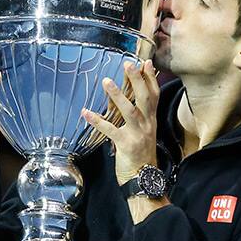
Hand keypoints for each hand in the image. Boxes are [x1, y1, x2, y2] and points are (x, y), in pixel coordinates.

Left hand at [82, 60, 159, 184]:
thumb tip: (127, 97)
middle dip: (137, 80)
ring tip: (106, 81)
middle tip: (128, 65)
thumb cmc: (140, 153)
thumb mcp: (144, 131)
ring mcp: (137, 134)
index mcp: (151, 120)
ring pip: (129, 111)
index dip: (150, 78)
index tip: (145, 62)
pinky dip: (97, 120)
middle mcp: (147, 124)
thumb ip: (138, 115)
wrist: (143, 177)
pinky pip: (110, 130)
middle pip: (144, 98)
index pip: (154, 95)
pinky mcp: (126, 144)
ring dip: (117, 95)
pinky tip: (86, 112)